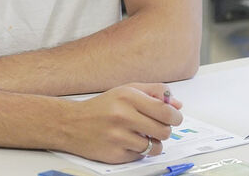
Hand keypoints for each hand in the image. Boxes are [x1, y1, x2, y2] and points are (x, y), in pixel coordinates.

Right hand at [63, 83, 182, 163]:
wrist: (71, 123)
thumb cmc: (102, 107)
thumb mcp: (126, 90)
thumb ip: (153, 93)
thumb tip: (177, 105)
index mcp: (128, 97)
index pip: (166, 111)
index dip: (175, 116)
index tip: (174, 117)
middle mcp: (123, 116)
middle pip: (164, 130)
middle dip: (165, 130)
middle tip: (156, 127)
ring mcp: (119, 137)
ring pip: (155, 147)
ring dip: (153, 143)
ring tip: (142, 135)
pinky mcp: (115, 154)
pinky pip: (141, 156)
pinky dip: (139, 151)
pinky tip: (128, 142)